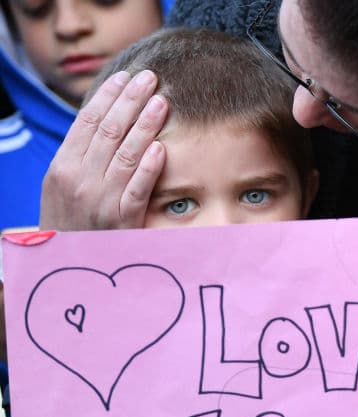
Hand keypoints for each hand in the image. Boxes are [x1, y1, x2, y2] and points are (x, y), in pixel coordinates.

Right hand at [39, 70, 167, 230]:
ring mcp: (101, 200)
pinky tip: (162, 148)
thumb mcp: (64, 188)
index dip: (108, 96)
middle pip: (108, 130)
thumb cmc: (71, 223)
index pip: (87, 122)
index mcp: (62, 167)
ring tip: (161, 102)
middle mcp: (79, 179)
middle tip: (150, 77)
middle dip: (130, 100)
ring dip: (145, 125)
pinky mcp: (121, 220)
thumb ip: (82, 159)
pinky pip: (137, 189)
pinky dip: (148, 167)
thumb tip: (106, 125)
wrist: (68, 266)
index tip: (125, 77)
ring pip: (125, 154)